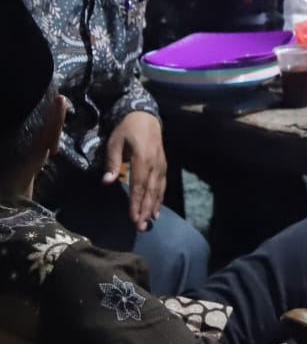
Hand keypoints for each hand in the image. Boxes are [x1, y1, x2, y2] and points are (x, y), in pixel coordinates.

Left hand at [103, 111, 165, 229]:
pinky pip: (162, 185)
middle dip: (145, 209)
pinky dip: (160, 198)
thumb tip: (106, 181)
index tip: (133, 217)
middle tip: (141, 226)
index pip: (138, 184)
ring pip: (158, 189)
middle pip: (150, 190)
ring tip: (149, 221)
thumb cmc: (127, 130)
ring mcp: (161, 165)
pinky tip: (157, 209)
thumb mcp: (115, 142)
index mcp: (142, 158)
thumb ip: (112, 162)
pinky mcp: (163, 166)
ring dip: (154, 206)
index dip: (136, 202)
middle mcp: (154, 164)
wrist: (146, 117)